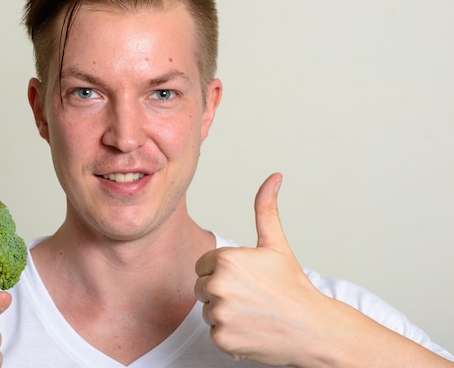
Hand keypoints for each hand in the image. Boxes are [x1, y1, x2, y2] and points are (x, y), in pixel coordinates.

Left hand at [194, 173, 328, 365]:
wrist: (314, 329)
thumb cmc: (294, 286)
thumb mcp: (276, 244)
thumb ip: (266, 209)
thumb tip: (273, 178)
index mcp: (226, 259)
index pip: (203, 265)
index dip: (224, 271)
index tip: (248, 279)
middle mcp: (218, 285)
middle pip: (202, 287)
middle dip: (221, 291)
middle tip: (252, 296)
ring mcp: (220, 314)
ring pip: (207, 310)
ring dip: (225, 313)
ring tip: (253, 312)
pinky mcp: (222, 339)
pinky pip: (214, 332)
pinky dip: (230, 334)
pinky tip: (252, 329)